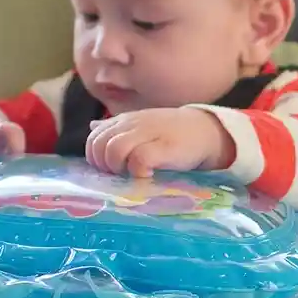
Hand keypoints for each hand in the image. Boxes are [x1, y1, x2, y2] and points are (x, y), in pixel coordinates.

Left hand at [85, 107, 234, 177]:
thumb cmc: (169, 133)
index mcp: (124, 121)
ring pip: (114, 150)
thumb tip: (92, 127)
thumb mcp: (140, 126)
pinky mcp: (164, 147)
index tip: (109, 169)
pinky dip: (138, 171)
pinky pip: (138, 159)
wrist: (204, 131)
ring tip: (132, 175)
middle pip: (100, 145)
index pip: (94, 138)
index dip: (96, 157)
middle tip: (119, 175)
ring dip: (118, 168)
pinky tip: (147, 175)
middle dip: (104, 165)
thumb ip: (117, 129)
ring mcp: (148, 134)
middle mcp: (132, 125)